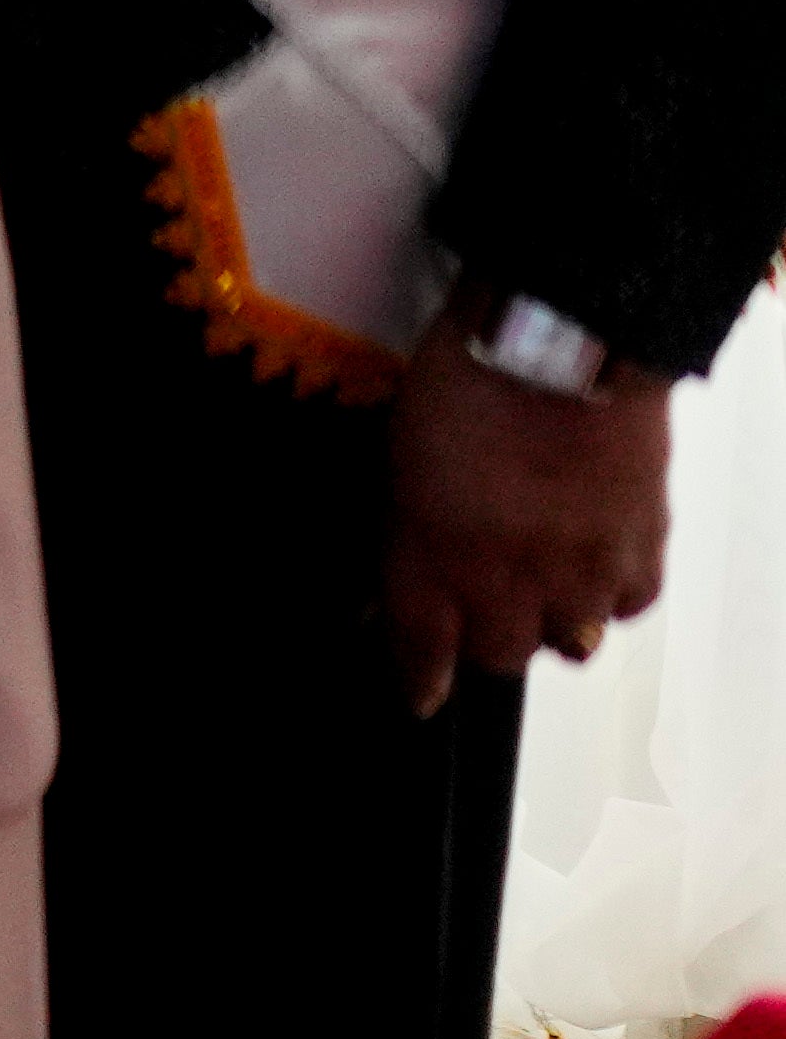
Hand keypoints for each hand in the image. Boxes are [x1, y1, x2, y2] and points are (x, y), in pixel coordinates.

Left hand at [387, 338, 675, 712]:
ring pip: (568, 640)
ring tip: (545, 583)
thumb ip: (403, 533)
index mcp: (432, 559)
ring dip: (551, 619)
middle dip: (487, 637)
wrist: (561, 344)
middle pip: (500, 655)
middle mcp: (506, 581)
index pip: (420, 651)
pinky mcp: (641, 544)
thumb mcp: (398, 461)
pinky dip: (615, 595)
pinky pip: (632, 604)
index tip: (419, 693)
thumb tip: (397, 578)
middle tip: (487, 603)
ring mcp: (579, 568)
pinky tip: (600, 569)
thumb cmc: (462, 384)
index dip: (418, 679)